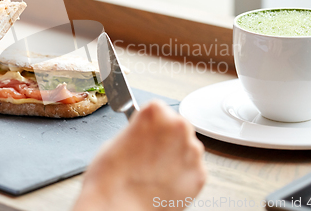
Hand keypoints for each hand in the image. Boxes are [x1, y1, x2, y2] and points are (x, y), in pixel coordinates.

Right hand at [73, 101, 205, 210]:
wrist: (117, 209)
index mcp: (156, 112)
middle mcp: (179, 127)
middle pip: (176, 126)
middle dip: (166, 138)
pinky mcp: (200, 175)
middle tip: (148, 156)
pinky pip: (193, 168)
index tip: (144, 134)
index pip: (159, 109)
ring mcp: (192, 152)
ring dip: (176, 156)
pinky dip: (182, 175)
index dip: (150, 124)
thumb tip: (145, 134)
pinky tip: (164, 183)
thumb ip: (139, 130)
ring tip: (155, 172)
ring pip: (187, 147)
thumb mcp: (116, 139)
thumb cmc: (110, 176)